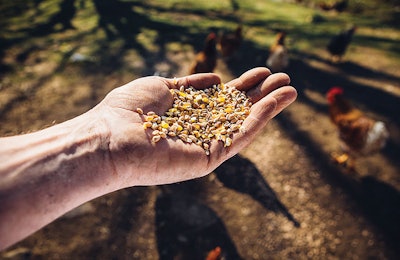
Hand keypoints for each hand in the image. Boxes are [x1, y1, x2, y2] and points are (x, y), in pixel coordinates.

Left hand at [94, 67, 296, 186]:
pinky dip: (259, 120)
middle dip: (261, 95)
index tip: (261, 72)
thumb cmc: (129, 109)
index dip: (243, 85)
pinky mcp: (208, 159)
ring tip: (291, 89)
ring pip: (244, 125)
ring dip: (269, 107)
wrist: (110, 137)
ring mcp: (205, 146)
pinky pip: (239, 138)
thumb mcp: (163, 87)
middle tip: (284, 78)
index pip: (222, 99)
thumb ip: (191, 84)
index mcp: (188, 114)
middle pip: (237, 111)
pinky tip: (275, 103)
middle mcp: (200, 131)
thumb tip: (218, 79)